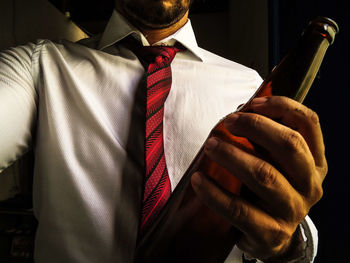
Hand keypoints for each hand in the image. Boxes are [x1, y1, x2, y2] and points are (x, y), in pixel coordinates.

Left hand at [190, 96, 326, 261]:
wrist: (272, 237)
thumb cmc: (270, 189)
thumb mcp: (277, 163)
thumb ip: (266, 139)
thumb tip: (240, 112)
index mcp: (315, 162)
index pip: (308, 123)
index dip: (282, 106)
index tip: (253, 103)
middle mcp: (310, 185)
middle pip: (289, 145)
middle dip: (256, 127)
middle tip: (228, 122)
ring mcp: (292, 211)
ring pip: (264, 175)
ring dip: (233, 155)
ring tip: (210, 146)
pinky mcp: (270, 233)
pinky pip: (238, 210)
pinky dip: (215, 193)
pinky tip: (198, 180)